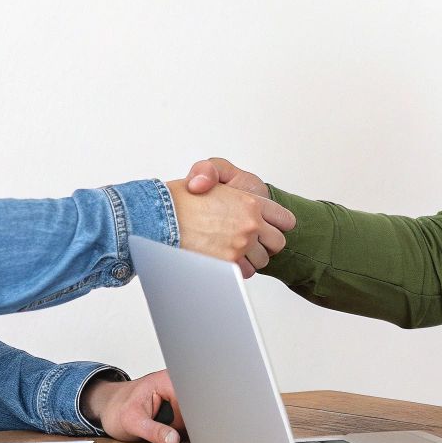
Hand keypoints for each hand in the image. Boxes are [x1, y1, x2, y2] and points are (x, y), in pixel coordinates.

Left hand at [80, 369, 185, 442]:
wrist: (112, 408)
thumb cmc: (118, 409)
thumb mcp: (132, 421)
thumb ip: (153, 431)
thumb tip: (173, 439)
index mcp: (168, 381)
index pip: (190, 402)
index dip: (189, 420)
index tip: (180, 432)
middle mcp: (177, 386)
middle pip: (195, 411)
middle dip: (184, 427)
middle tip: (168, 433)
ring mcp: (180, 397)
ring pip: (193, 419)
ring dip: (182, 431)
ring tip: (163, 429)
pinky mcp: (179, 408)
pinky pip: (188, 423)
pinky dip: (180, 432)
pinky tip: (168, 431)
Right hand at [182, 157, 279, 271]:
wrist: (157, 219)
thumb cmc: (180, 198)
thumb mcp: (208, 170)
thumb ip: (227, 173)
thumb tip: (235, 188)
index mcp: (251, 202)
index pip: (284, 220)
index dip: (277, 223)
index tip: (268, 225)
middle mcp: (250, 225)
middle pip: (277, 243)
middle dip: (267, 243)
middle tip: (251, 238)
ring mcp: (240, 246)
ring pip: (262, 260)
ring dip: (251, 257)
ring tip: (234, 247)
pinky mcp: (228, 263)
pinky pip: (246, 272)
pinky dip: (239, 269)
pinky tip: (227, 258)